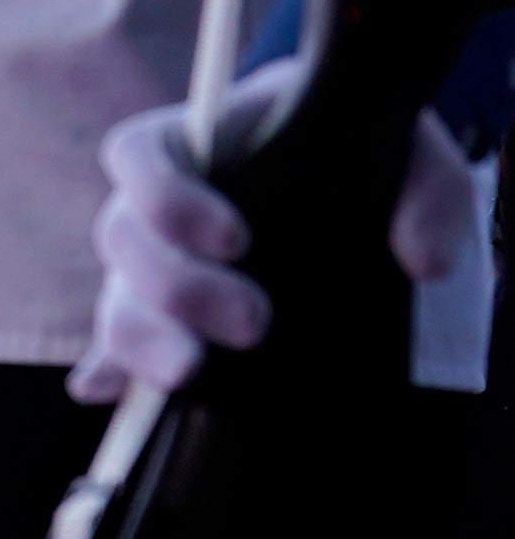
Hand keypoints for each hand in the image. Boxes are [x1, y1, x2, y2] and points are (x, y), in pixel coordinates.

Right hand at [67, 60, 478, 404]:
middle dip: (177, 286)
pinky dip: (112, 373)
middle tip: (253, 323)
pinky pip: (114, 351)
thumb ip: (428, 197)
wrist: (356, 194)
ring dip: (141, 340)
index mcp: (195, 147)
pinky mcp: (164, 324)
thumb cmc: (370, 164)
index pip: (138, 155)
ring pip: (114, 301)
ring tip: (188, 376)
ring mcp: (151, 269)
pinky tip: (110, 391)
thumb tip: (424, 262)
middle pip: (123, 238)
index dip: (167, 195)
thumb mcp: (415, 163)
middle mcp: (157, 210)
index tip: (234, 237)